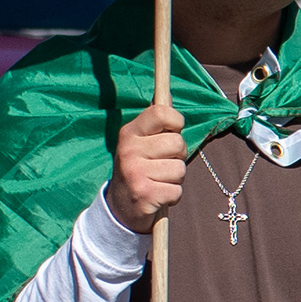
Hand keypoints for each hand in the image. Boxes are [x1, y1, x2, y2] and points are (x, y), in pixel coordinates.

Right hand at [107, 100, 183, 233]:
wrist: (120, 207)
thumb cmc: (141, 169)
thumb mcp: (142, 143)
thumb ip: (156, 122)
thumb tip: (166, 94)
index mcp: (129, 133)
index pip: (161, 112)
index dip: (176, 122)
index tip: (172, 132)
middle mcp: (128, 150)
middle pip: (178, 144)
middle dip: (178, 157)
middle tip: (162, 165)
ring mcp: (134, 172)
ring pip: (180, 169)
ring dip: (175, 179)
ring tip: (158, 181)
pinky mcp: (143, 194)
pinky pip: (177, 191)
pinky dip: (172, 197)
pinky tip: (157, 195)